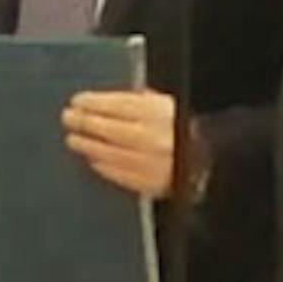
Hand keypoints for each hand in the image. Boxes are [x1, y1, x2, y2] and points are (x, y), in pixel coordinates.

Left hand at [62, 88, 179, 198]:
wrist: (213, 165)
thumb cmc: (186, 131)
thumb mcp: (168, 105)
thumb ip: (141, 99)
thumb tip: (107, 98)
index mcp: (162, 113)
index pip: (120, 104)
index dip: (95, 102)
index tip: (77, 100)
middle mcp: (157, 137)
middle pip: (111, 128)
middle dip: (86, 123)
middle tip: (69, 119)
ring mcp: (153, 162)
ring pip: (113, 153)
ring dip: (90, 146)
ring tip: (74, 140)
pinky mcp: (153, 183)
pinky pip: (122, 174)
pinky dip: (104, 166)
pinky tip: (93, 160)